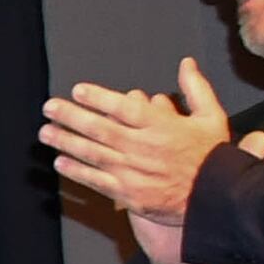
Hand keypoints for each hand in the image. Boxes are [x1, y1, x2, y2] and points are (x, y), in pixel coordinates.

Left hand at [40, 58, 228, 226]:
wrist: (218, 200)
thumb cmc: (214, 159)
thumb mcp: (212, 118)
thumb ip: (197, 89)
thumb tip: (186, 63)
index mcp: (162, 126)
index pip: (124, 107)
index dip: (98, 98)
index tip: (77, 90)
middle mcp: (143, 147)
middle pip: (100, 128)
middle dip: (71, 117)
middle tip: (49, 108)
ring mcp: (133, 172)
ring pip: (93, 153)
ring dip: (66, 142)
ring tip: (46, 132)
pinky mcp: (129, 194)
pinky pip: (96, 181)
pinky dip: (76, 171)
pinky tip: (60, 162)